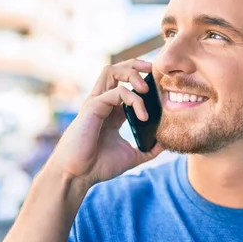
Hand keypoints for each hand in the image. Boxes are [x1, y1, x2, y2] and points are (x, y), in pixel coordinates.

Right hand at [46, 59, 163, 187]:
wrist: (77, 176)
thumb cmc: (98, 166)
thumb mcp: (131, 156)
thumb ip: (148, 149)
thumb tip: (165, 144)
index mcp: (112, 111)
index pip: (126, 84)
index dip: (143, 79)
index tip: (161, 85)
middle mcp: (103, 102)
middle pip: (116, 70)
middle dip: (136, 65)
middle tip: (154, 71)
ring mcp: (96, 103)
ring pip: (111, 71)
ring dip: (132, 73)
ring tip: (147, 89)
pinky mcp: (92, 108)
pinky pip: (115, 92)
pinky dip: (134, 100)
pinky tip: (143, 116)